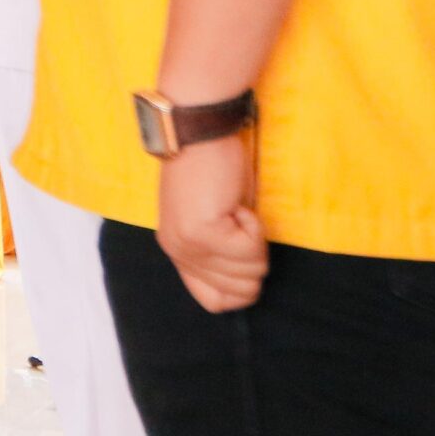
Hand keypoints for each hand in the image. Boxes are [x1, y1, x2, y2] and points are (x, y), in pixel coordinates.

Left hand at [155, 135, 267, 312]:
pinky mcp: (203, 233)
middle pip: (243, 291)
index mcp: (178, 252)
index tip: (240, 247)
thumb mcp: (212, 218)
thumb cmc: (211, 168)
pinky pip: (252, 249)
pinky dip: (255, 226)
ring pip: (252, 272)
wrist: (197, 132)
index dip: (242, 286)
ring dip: (255, 239)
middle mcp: (179, 254)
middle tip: (238, 221)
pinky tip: (237, 204)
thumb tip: (247, 283)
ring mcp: (189, 246)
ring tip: (235, 209)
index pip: (216, 303)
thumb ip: (219, 253)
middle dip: (254, 256)